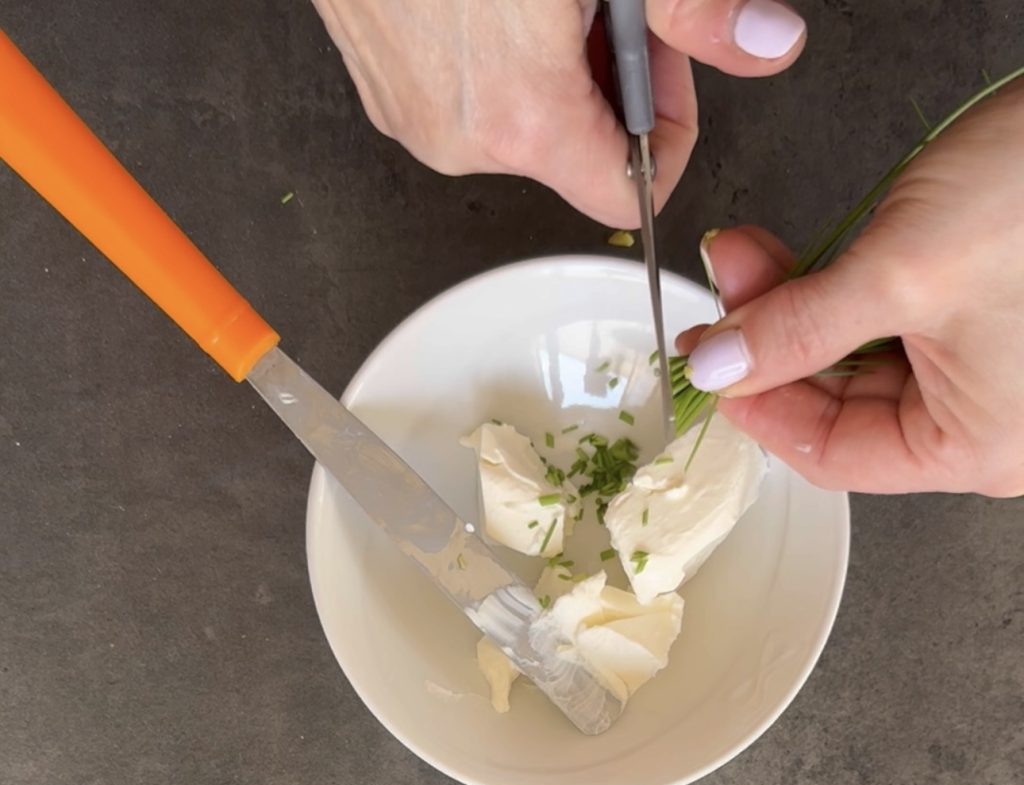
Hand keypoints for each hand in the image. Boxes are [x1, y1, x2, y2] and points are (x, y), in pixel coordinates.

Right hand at [310, 0, 805, 225]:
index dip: (664, 136)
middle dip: (607, 83)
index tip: (666, 76)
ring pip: (518, 125)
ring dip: (549, 69)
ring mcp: (411, 117)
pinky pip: (464, 102)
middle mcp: (461, 137)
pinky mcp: (382, 90)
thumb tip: (766, 44)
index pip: (625, 192)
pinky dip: (494, 61)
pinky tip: (487, 3)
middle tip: (603, 6)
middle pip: (572, 153)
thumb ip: (692, 8)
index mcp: (523, 115)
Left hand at [680, 81, 1023, 497]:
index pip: (830, 455)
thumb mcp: (903, 272)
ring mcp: (977, 369)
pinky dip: (829, 289)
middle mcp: (979, 420)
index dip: (760, 409)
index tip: (711, 366)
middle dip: (770, 341)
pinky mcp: (969, 316)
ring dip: (792, 306)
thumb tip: (722, 368)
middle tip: (725, 291)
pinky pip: (878, 322)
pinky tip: (793, 257)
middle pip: (834, 403)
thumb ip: (799, 328)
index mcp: (975, 445)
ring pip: (849, 359)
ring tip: (750, 256)